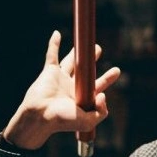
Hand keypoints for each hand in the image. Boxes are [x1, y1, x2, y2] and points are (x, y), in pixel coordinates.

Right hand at [3, 30, 121, 149]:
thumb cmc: (62, 121)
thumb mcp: (87, 122)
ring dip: (76, 52)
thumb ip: (100, 112)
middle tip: (98, 49)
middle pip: (84, 71)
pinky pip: (52, 55)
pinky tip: (56, 34)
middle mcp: (71, 88)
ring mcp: (60, 79)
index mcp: (80, 99)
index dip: (107, 79)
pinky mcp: (49, 72)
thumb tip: (103, 95)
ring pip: (70, 61)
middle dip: (92, 61)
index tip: (116, 71)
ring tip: (85, 42)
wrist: (40, 116)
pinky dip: (53, 44)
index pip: (97, 86)